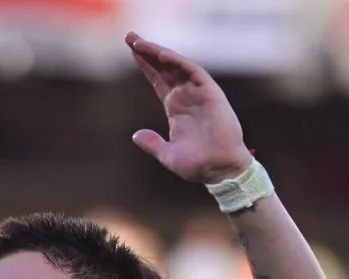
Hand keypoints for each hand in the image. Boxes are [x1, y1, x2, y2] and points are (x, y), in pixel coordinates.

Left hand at [127, 32, 252, 183]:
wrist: (218, 171)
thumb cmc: (197, 165)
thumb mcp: (167, 154)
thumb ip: (152, 144)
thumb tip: (135, 135)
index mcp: (176, 108)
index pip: (158, 80)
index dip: (145, 65)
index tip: (131, 50)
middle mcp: (186, 97)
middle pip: (163, 68)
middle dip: (147, 51)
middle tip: (129, 36)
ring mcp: (198, 94)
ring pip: (176, 66)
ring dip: (158, 52)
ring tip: (139, 42)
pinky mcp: (211, 94)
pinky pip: (194, 72)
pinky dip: (178, 62)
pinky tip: (161, 55)